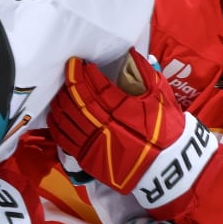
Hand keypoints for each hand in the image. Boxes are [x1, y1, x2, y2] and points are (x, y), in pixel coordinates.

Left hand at [49, 51, 222, 216]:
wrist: (166, 168)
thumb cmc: (166, 130)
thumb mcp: (161, 97)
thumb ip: (145, 74)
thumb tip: (130, 54)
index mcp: (122, 109)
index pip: (94, 86)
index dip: (83, 72)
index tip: (77, 63)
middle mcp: (103, 125)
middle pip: (76, 101)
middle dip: (70, 84)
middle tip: (68, 73)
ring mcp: (93, 143)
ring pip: (67, 119)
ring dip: (61, 102)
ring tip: (62, 91)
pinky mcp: (88, 158)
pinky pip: (64, 139)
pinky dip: (57, 124)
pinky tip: (56, 114)